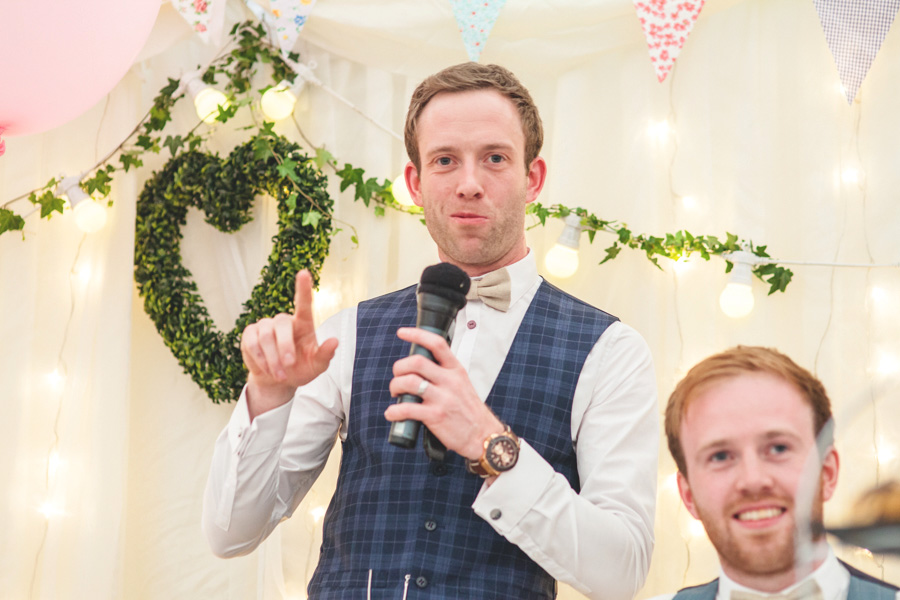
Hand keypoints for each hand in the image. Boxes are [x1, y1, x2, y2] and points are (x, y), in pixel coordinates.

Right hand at [240, 270, 337, 417]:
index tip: (304, 273)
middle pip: (282, 324)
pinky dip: (260, 359)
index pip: (304, 303)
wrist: (278, 381)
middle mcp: (284, 321)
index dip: (303, 288)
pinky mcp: (250, 333)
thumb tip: (335, 341)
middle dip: (285, 347)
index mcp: (303, 324)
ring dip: (273, 359)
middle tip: (289, 365)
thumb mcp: (317, 366)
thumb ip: (325, 354)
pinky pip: (252, 343)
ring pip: (266, 336)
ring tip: (280, 374)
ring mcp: (265, 325)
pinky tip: (267, 368)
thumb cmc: (301, 369)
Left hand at [384, 327, 502, 460]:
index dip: (417, 335)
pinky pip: (407, 409)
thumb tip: (418, 367)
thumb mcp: (462, 384)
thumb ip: (444, 373)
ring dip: (395, 386)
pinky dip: (394, 411)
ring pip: (409, 382)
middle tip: (397, 377)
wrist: (483, 436)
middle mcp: (450, 381)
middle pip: (416, 361)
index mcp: (456, 370)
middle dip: (399, 367)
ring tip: (395, 394)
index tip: (402, 332)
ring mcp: (443, 398)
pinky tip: (392, 413)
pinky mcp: (436, 416)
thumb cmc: (468, 410)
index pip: (437, 344)